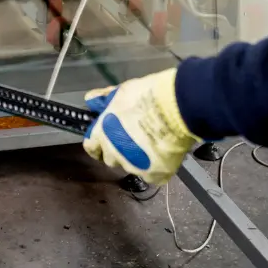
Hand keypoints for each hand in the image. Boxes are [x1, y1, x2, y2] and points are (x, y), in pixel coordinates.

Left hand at [82, 68, 200, 184]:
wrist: (176, 108)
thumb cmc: (146, 96)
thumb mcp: (120, 92)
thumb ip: (103, 100)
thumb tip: (91, 101)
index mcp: (103, 134)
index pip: (91, 147)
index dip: (98, 143)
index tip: (106, 138)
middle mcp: (115, 153)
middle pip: (111, 159)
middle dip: (118, 151)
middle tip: (132, 138)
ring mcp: (135, 166)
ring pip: (131, 167)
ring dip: (136, 159)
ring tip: (150, 144)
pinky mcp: (155, 175)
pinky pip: (151, 175)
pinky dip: (155, 167)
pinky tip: (162, 154)